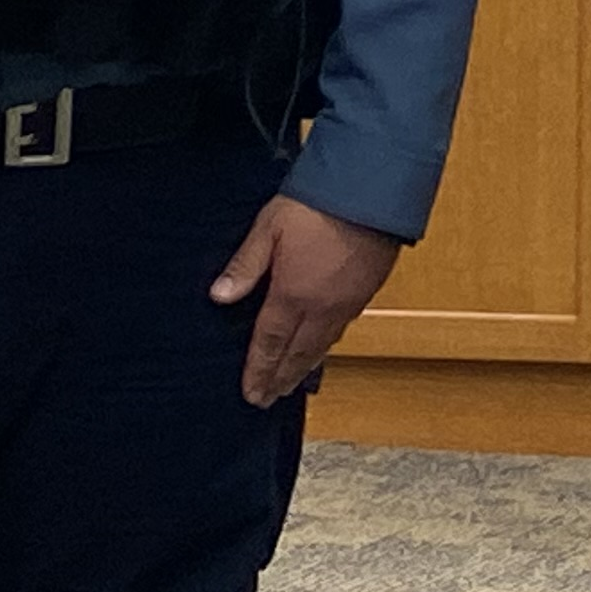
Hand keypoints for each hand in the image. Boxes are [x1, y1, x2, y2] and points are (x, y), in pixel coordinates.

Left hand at [211, 197, 405, 405]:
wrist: (370, 191)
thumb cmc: (318, 204)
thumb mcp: (269, 229)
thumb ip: (245, 265)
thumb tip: (220, 296)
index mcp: (292, 295)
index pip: (269, 343)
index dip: (258, 370)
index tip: (251, 392)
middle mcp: (321, 308)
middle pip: (296, 354)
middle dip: (279, 378)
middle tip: (267, 399)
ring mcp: (346, 303)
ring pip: (321, 347)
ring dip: (302, 369)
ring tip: (290, 384)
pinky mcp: (366, 293)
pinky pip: (341, 331)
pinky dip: (326, 348)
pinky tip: (322, 348)